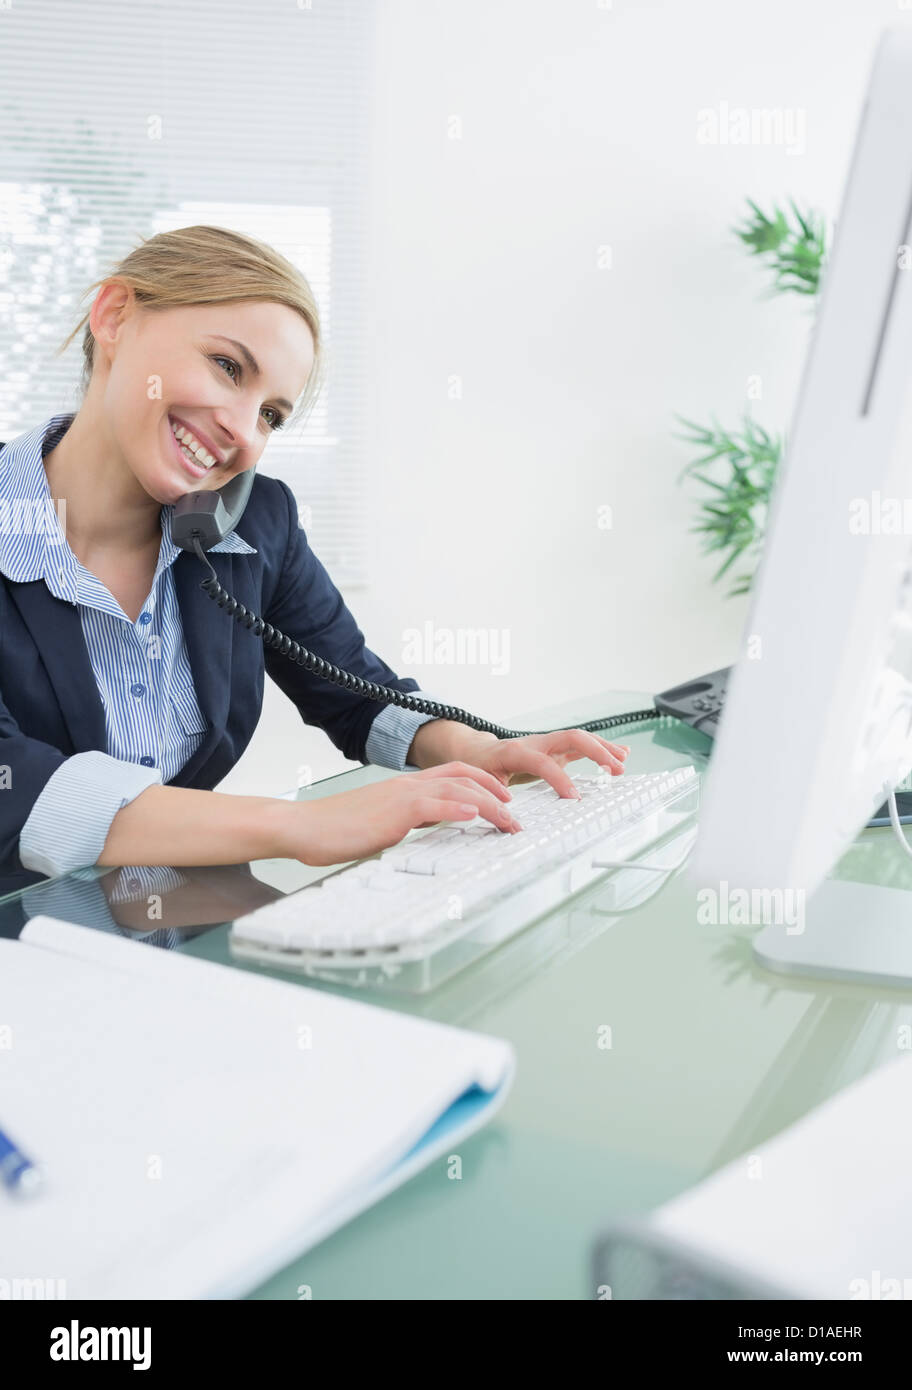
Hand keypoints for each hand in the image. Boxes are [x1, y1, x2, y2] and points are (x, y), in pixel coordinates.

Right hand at [283, 762, 521, 867]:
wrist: (302, 827)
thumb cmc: (334, 830)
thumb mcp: (378, 824)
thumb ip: (402, 823)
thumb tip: (421, 833)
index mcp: (404, 787)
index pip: (453, 774)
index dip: (483, 783)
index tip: (503, 798)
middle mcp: (407, 785)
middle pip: (464, 776)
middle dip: (496, 793)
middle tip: (516, 814)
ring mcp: (401, 796)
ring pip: (457, 791)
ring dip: (488, 806)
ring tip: (509, 821)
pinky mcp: (394, 812)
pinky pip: (433, 806)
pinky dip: (458, 809)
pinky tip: (475, 816)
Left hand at [465, 729, 630, 796]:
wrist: (476, 750)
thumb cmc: (479, 768)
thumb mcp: (480, 785)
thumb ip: (493, 802)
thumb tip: (509, 826)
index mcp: (515, 751)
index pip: (542, 761)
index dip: (558, 778)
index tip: (574, 798)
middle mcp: (535, 743)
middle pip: (570, 737)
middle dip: (595, 752)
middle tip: (614, 770)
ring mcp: (547, 744)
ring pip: (580, 739)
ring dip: (603, 748)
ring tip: (623, 762)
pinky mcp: (555, 749)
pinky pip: (581, 746)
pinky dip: (601, 748)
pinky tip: (621, 753)